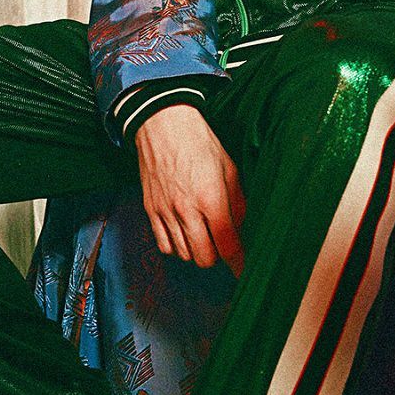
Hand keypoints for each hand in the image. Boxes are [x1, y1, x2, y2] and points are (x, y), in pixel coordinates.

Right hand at [135, 105, 244, 277]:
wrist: (162, 125)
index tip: (243, 270)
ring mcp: (166, 212)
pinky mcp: (151, 210)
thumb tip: (243, 226)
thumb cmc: (199, 142)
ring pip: (184, 255)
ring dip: (197, 252)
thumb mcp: (229, 168)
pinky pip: (163, 245)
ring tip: (204, 237)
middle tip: (223, 245)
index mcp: (211, 199)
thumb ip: (238, 202)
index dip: (238, 262)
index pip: (227, 245)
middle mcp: (187, 210)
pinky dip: (176, 247)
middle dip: (218, 257)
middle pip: (204, 257)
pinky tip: (185, 235)